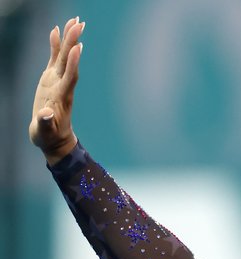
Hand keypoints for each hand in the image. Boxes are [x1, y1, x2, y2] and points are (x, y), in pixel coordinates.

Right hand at [29, 17, 84, 164]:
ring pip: (64, 57)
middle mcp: (62, 86)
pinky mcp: (51, 80)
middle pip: (69, 61)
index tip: (78, 47)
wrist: (54, 139)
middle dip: (73, 42)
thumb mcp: (44, 132)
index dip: (73, 62)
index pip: (70, 76)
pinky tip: (55, 31)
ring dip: (68, 39)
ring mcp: (57, 81)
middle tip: (79, 23)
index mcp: (61, 97)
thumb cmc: (48, 137)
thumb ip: (45, 122)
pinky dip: (55, 45)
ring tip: (73, 21)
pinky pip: (54, 59)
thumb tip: (45, 114)